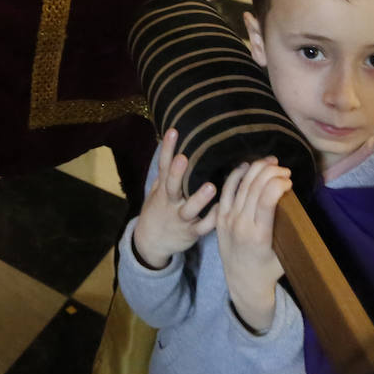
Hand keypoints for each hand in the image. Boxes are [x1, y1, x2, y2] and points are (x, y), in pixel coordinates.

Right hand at [132, 129, 217, 269]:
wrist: (151, 242)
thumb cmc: (159, 209)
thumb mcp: (158, 189)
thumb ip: (167, 171)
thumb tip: (174, 146)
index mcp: (163, 189)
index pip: (163, 166)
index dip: (167, 149)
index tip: (173, 131)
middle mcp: (170, 202)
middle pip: (172, 186)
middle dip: (177, 173)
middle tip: (183, 158)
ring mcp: (180, 218)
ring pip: (190, 209)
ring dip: (200, 198)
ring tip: (211, 186)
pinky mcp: (191, 233)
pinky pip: (203, 227)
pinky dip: (212, 220)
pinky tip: (222, 210)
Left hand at [216, 158, 291, 334]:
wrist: (243, 283)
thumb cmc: (270, 269)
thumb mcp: (286, 252)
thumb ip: (288, 228)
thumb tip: (294, 199)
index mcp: (260, 235)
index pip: (267, 199)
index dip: (279, 183)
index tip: (290, 182)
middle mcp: (241, 225)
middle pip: (255, 188)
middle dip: (272, 172)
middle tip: (285, 170)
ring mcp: (228, 220)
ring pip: (241, 185)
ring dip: (257, 169)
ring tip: (272, 163)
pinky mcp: (220, 217)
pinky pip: (227, 190)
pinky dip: (237, 175)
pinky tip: (248, 166)